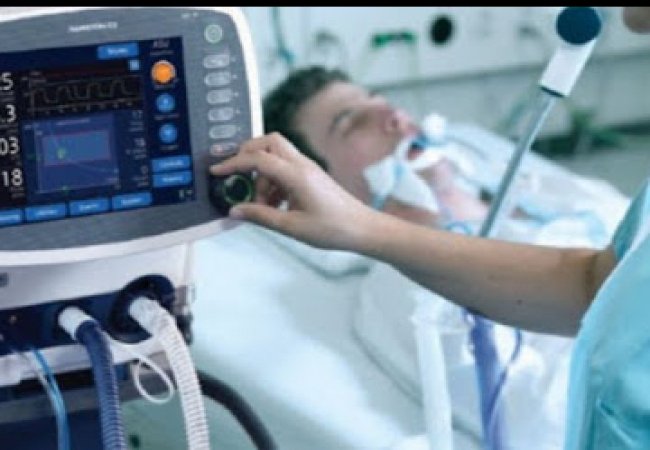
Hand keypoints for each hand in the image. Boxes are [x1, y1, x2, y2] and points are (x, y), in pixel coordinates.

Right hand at [210, 133, 375, 249]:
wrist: (362, 228)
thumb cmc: (333, 229)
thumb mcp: (291, 227)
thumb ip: (261, 216)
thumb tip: (235, 210)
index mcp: (297, 175)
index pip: (258, 159)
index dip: (233, 163)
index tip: (216, 170)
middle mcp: (302, 165)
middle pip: (268, 142)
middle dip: (248, 154)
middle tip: (237, 176)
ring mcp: (308, 168)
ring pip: (276, 155)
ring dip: (262, 174)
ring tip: (262, 204)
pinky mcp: (311, 175)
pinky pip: (285, 168)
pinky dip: (273, 181)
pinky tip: (275, 205)